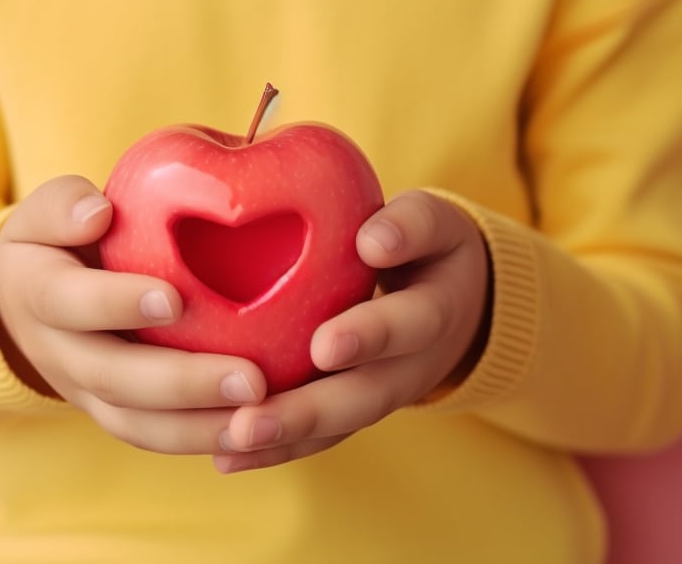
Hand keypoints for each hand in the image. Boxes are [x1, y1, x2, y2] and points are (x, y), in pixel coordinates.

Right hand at [0, 175, 268, 453]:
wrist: (26, 301)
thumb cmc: (56, 240)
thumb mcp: (43, 212)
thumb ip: (64, 206)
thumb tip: (98, 214)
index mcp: (37, 292)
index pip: (68, 301)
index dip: (116, 303)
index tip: (174, 298)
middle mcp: (57, 352)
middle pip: (112, 377)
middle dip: (181, 382)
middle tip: (248, 379)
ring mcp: (84, 391)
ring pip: (135, 421)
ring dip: (197, 425)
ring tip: (258, 412)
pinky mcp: (112, 413)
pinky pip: (152, 436)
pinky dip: (199, 439)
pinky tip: (250, 432)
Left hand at [212, 190, 489, 473]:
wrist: (455, 300)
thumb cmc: (429, 247)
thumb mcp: (434, 224)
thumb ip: (412, 225)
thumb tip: (371, 241)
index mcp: (435, 312)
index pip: (410, 324)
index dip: (370, 335)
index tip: (324, 346)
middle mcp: (412, 366)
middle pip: (365, 396)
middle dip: (309, 411)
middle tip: (253, 421)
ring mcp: (383, 395)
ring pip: (337, 426)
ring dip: (286, 438)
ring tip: (233, 441)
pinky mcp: (354, 411)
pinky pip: (318, 437)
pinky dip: (275, 450)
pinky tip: (226, 458)